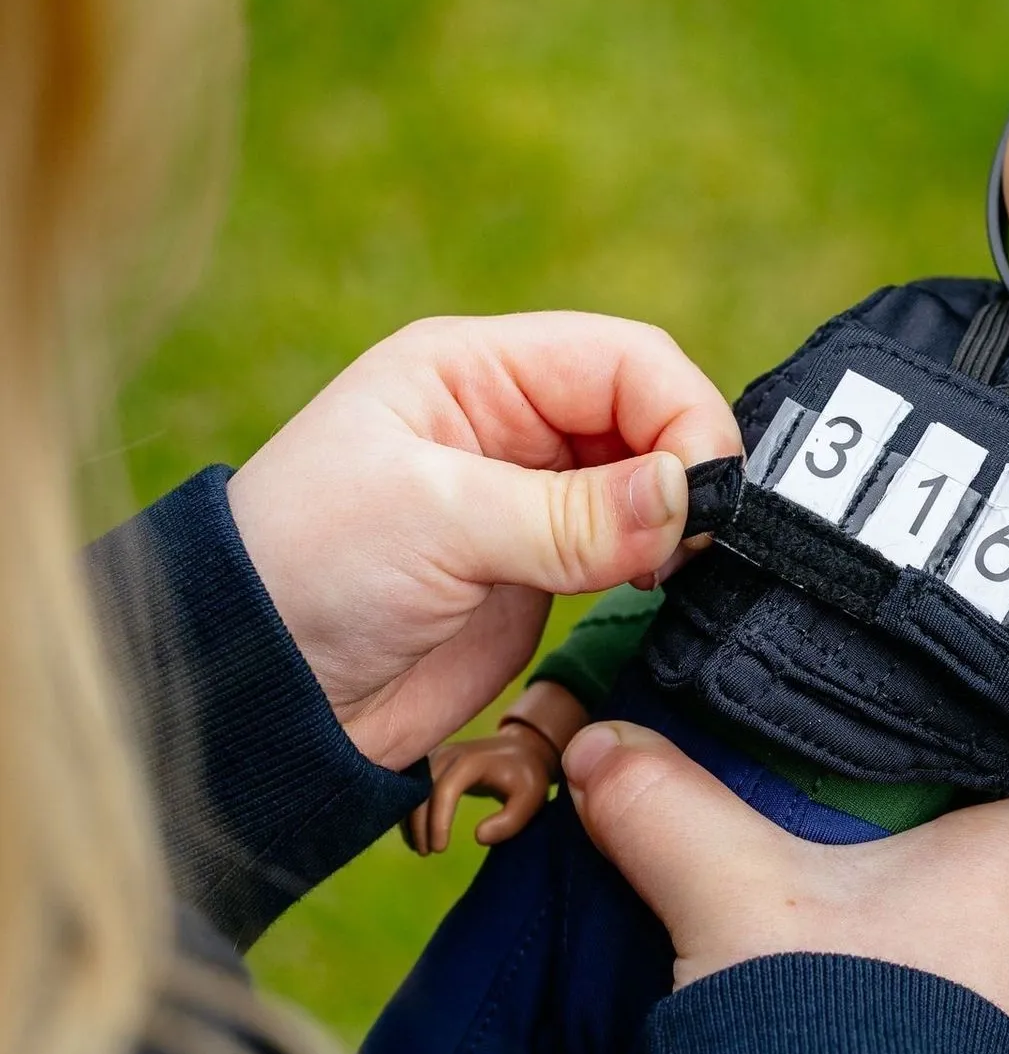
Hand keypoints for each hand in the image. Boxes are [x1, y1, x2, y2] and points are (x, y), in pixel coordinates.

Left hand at [226, 313, 737, 769]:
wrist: (259, 694)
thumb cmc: (307, 572)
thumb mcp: (437, 520)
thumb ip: (571, 512)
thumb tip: (689, 496)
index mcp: (475, 370)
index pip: (624, 359)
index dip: (682, 413)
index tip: (704, 490)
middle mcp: (513, 421)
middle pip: (650, 414)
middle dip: (686, 470)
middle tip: (693, 541)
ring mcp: (534, 497)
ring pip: (652, 483)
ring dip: (679, 520)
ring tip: (670, 568)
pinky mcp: (548, 569)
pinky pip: (634, 548)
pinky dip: (663, 563)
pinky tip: (656, 587)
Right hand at [402, 679, 590, 852]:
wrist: (522, 750)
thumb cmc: (527, 777)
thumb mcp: (531, 800)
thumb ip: (509, 822)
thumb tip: (478, 837)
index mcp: (471, 761)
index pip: (444, 791)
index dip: (438, 822)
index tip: (440, 849)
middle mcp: (447, 755)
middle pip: (421, 791)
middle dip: (420, 825)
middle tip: (427, 853)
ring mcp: (436, 756)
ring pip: (411, 790)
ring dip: (411, 820)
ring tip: (422, 849)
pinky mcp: (431, 763)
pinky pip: (412, 788)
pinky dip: (411, 812)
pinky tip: (416, 836)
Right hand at [561, 721, 1008, 1044]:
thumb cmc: (829, 1022)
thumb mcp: (733, 892)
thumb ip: (667, 808)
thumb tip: (598, 745)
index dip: (982, 720)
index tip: (921, 698)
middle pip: (994, 830)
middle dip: (926, 809)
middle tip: (850, 774)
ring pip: (968, 910)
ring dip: (908, 895)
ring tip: (830, 858)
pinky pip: (946, 979)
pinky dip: (897, 960)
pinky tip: (833, 950)